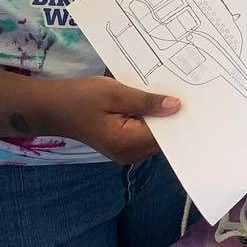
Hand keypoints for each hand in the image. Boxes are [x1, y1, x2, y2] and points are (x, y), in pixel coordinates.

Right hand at [41, 76, 180, 164]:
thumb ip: (146, 101)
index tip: (195, 101)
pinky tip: (154, 100)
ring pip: (154, 135)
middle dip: (172, 117)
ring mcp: (125, 151)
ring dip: (161, 116)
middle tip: (188, 92)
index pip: (165, 136)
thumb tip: (176, 106)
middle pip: (162, 137)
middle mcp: (128, 153)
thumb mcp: (115, 93)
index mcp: (126, 143)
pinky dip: (150, 118)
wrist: (51, 107)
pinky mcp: (121, 144)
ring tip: (172, 93)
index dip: (180, 119)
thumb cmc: (79, 98)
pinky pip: (144, 132)